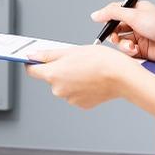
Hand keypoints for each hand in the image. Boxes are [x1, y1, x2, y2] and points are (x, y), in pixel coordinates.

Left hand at [25, 45, 145, 109]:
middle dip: (59, 69)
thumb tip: (32, 56)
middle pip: (51, 78)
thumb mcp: (71, 50)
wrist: (121, 76)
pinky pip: (76, 94)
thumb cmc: (100, 61)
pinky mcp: (82, 104)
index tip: (36, 59)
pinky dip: (81, 87)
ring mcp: (70, 99)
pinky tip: (91, 79)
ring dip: (71, 78)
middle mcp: (58, 90)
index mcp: (53, 75)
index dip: (33, 63)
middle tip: (74, 60)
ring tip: (87, 69)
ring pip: (65, 86)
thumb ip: (49, 54)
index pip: (32, 71)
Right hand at [91, 1, 154, 62]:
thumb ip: (112, 13)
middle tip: (114, 37)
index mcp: (136, 10)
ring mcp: (139, 38)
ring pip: (120, 42)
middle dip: (113, 35)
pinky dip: (130, 53)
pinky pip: (128, 53)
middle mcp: (137, 24)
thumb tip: (96, 14)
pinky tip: (137, 51)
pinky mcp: (142, 51)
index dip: (108, 19)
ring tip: (131, 46)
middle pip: (115, 30)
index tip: (101, 23)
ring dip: (123, 45)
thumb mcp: (134, 14)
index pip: (116, 13)